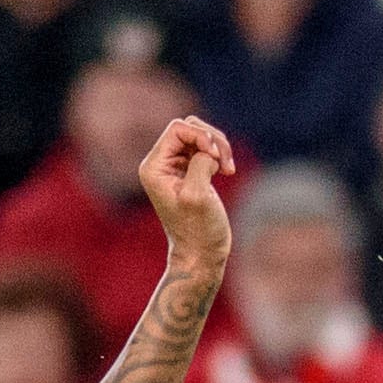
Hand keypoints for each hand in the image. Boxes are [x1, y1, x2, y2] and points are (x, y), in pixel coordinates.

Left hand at [141, 116, 234, 271]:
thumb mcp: (197, 196)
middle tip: (225, 165)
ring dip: (220, 148)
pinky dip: (221, 156)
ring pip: (201, 135)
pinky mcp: (191, 172)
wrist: (201, 255)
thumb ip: (200, 163)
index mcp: (154, 167)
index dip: (200, 136)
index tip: (214, 159)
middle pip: (190, 127)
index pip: (178, 128)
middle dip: (213, 140)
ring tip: (228, 169)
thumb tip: (207, 151)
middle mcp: (161, 164)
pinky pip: (207, 148)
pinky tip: (227, 172)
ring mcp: (176, 167)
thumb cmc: (198, 230)